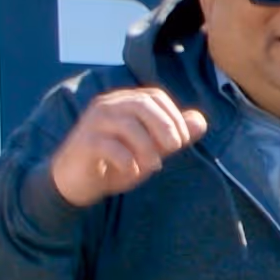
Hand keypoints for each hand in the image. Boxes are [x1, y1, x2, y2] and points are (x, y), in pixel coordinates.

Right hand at [41, 87, 206, 208]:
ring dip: (148, 148)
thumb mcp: (153, 149)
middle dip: (166, 128)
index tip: (180, 142)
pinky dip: (128, 161)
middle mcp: (106, 106)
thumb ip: (176, 135)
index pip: (155, 96)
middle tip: (172, 150)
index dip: (174, 117)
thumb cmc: (118, 162)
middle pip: (143, 104)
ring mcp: (92, 123)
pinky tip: (131, 171)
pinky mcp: (84, 144)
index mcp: (123, 102)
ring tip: (153, 166)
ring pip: (128, 125)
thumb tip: (200, 120)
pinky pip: (110, 146)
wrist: (78, 183)